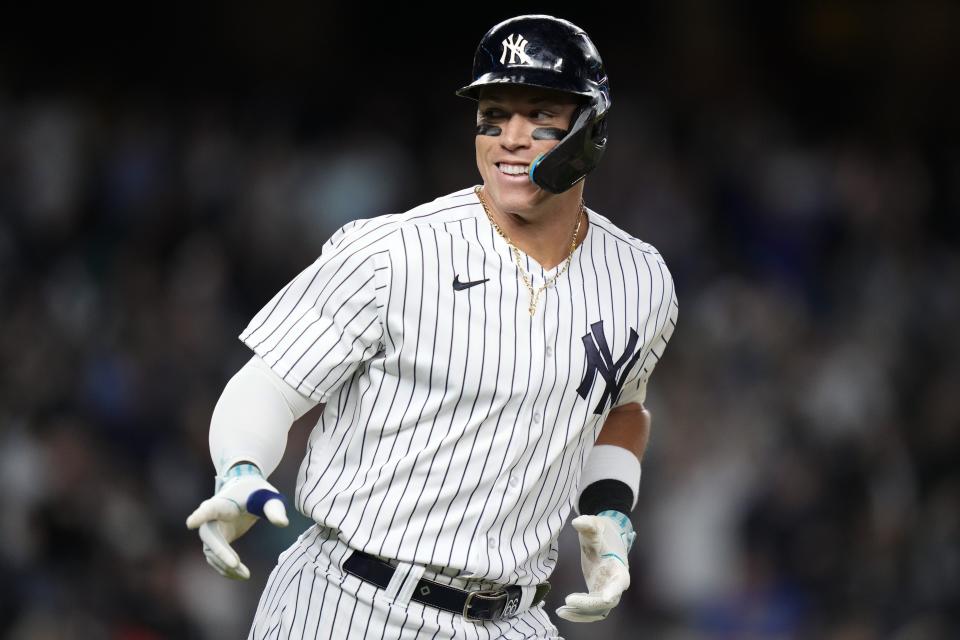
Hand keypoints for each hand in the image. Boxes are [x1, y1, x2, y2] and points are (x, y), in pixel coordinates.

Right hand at [185, 463, 288, 579]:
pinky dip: (226, 568)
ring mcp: (212, 531)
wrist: (245, 491)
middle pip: (209, 536)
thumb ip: (274, 509)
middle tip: (235, 565)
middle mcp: (211, 517)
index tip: (191, 523)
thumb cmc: (256, 492)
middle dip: (220, 552)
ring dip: (225, 565)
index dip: (200, 515)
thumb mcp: (268, 496)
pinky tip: (241, 575)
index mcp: (223, 502)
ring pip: (211, 552)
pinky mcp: (216, 541)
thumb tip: (283, 523)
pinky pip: (215, 558)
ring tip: (245, 575)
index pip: (210, 508)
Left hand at [556, 511, 634, 622]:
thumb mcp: (595, 526)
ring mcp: (606, 589)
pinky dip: (579, 613)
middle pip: (607, 601)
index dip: (613, 590)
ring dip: (582, 614)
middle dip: (589, 604)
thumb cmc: (602, 531)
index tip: (606, 598)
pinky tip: (564, 611)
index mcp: (619, 568)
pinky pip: (590, 609)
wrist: (605, 535)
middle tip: (569, 600)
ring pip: (598, 610)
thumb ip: (588, 524)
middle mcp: (615, 583)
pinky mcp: (596, 592)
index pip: (619, 582)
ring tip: (562, 611)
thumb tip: (577, 522)